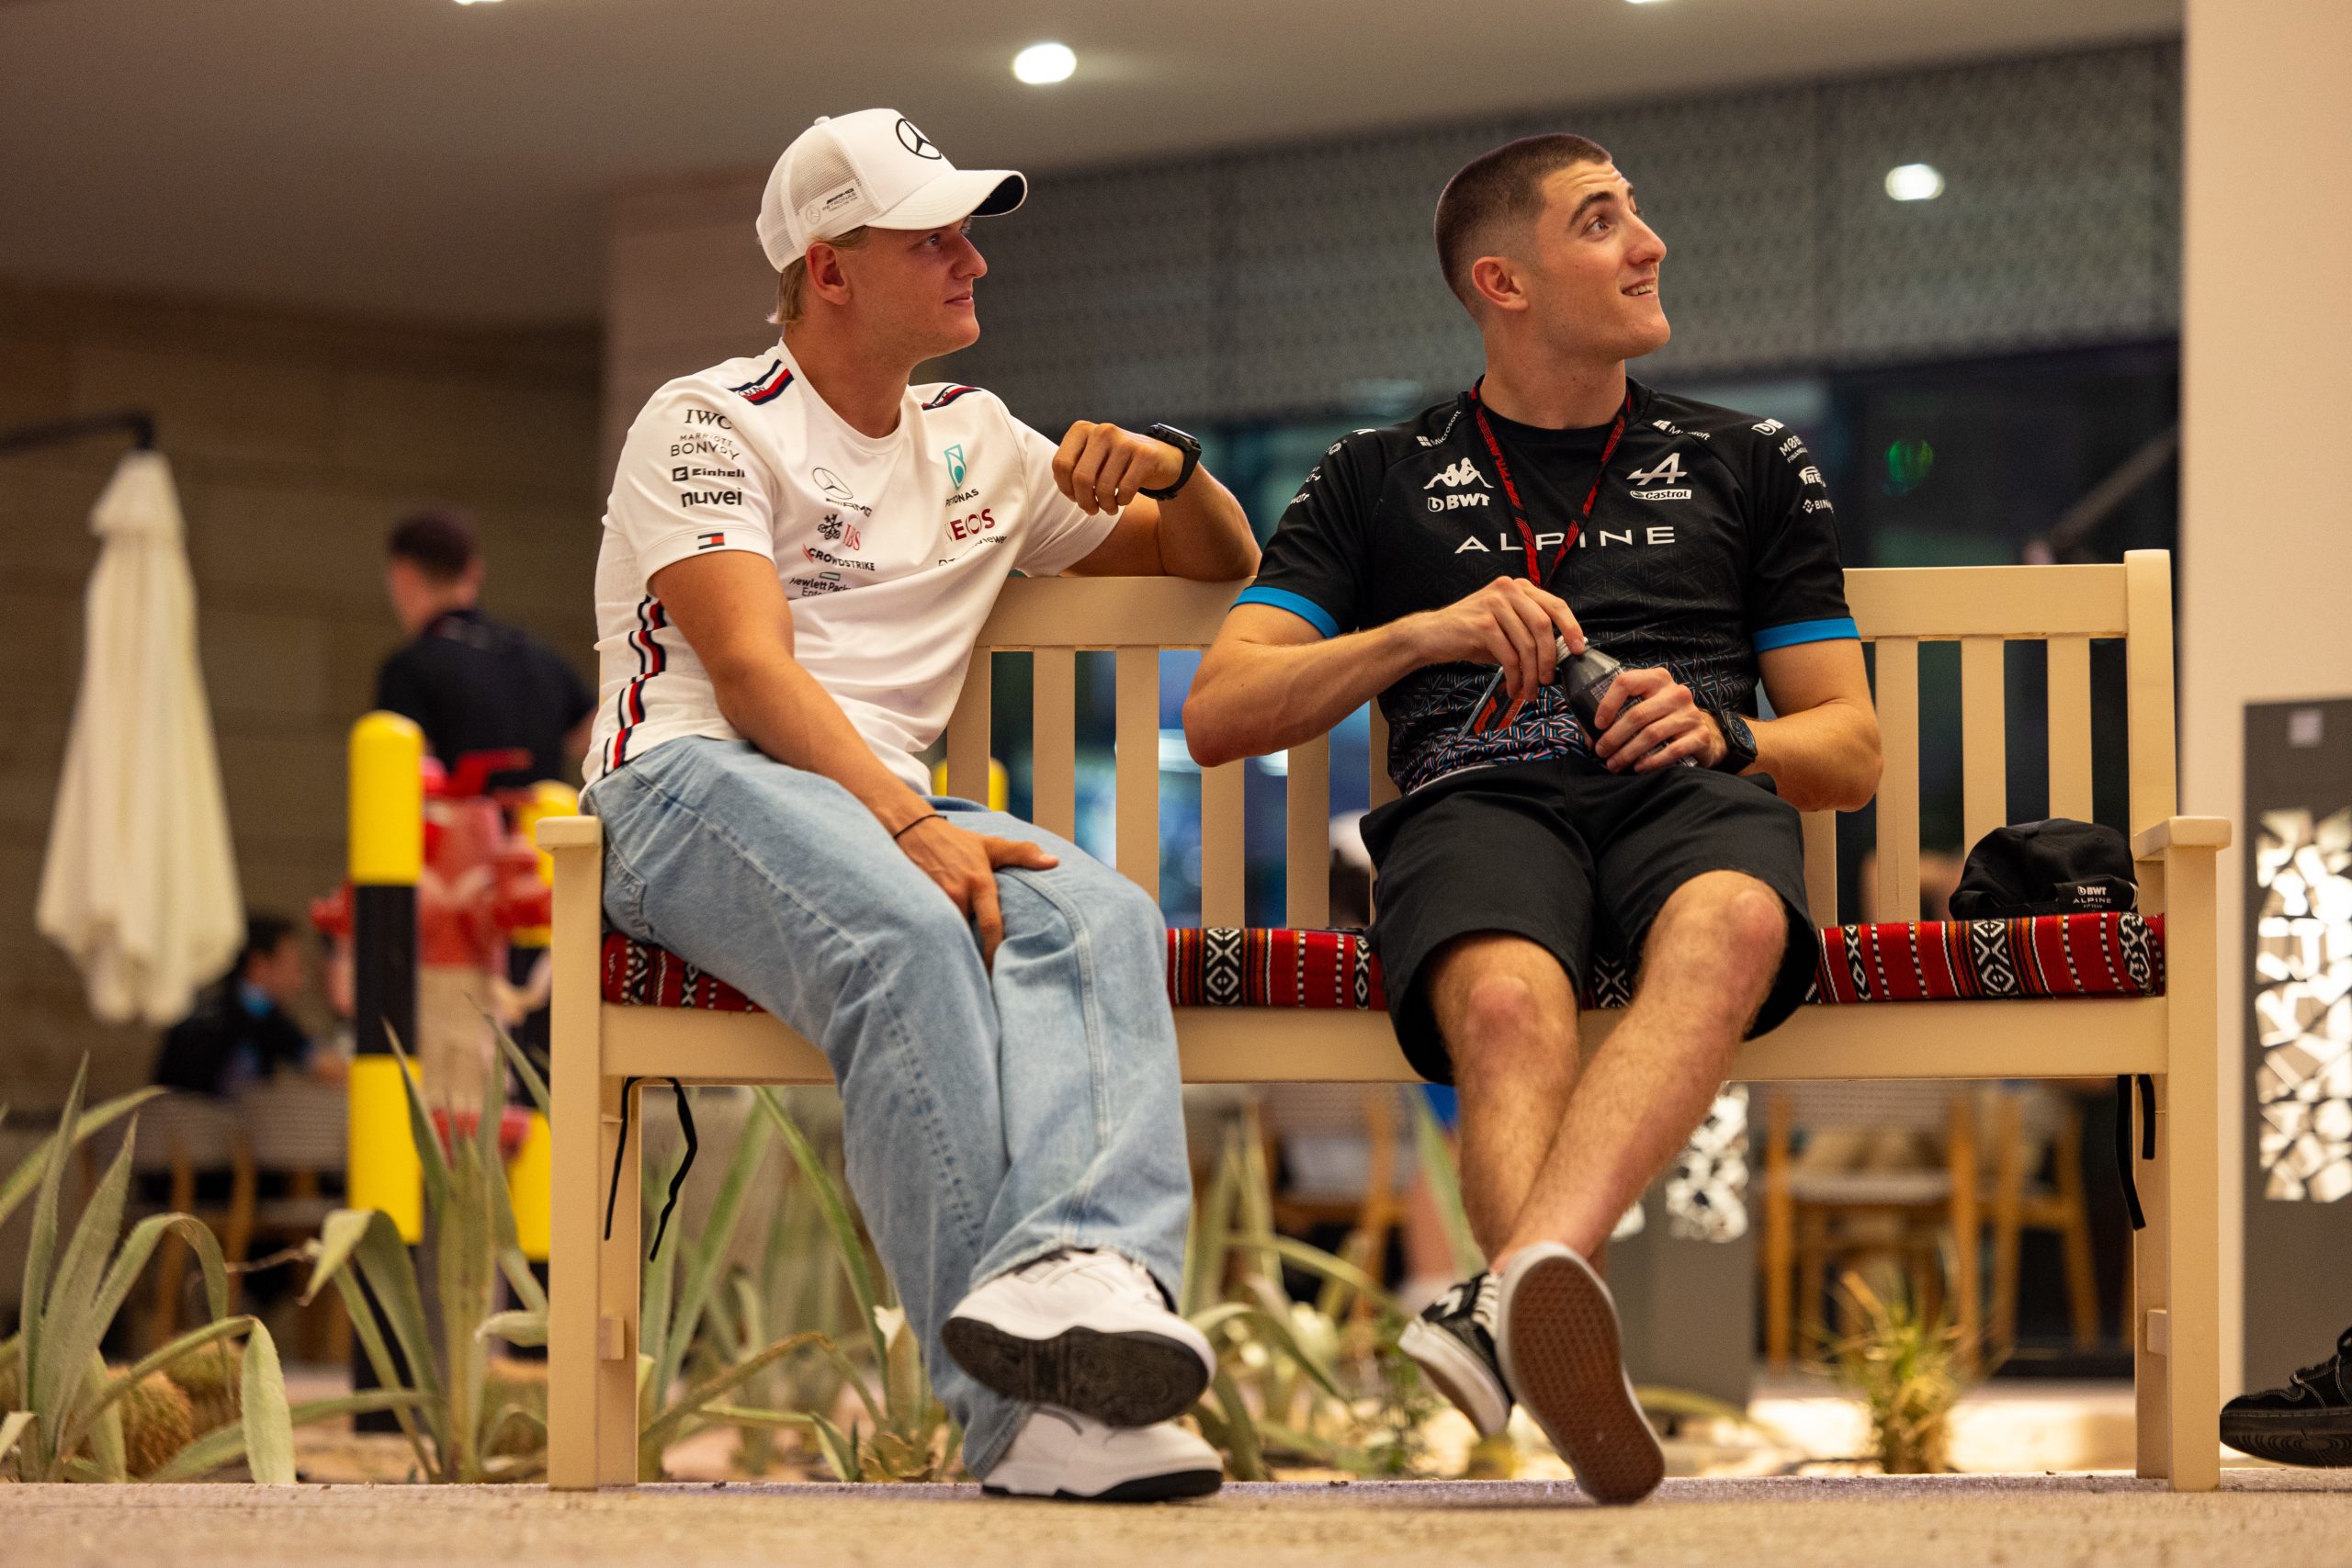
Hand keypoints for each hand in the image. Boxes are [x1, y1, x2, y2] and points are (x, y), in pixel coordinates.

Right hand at [892, 815, 1059, 968]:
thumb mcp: (991, 844)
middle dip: (974, 962)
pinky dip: (934, 944)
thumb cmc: (956, 841)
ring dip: (954, 954)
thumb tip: (1055, 862)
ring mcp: (933, 901)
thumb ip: (1023, 854)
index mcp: (979, 884)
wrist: (910, 828)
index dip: (996, 954)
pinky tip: (936, 960)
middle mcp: (957, 894)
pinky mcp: (915, 904)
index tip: (1000, 976)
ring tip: (959, 981)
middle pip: (968, 938)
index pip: (991, 926)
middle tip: (984, 987)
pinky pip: (927, 931)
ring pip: (947, 937)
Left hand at [1054, 421, 1182, 514]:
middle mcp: (1102, 431)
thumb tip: (1067, 489)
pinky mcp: (1145, 454)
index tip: (1075, 497)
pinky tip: (1123, 500)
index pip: (1060, 464)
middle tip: (1092, 510)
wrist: (1158, 457)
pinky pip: (1125, 489)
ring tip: (1109, 508)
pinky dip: (1122, 501)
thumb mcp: (1090, 460)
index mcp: (1082, 430)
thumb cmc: (1116, 464)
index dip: (1065, 488)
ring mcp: (1124, 441)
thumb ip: (1072, 470)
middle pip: (1081, 478)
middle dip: (1084, 502)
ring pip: (1103, 487)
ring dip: (1105, 506)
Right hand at [1405, 578, 1585, 724]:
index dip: (1571, 628)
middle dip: (1550, 658)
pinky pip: (1509, 656)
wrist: (1431, 635)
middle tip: (1548, 680)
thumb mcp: (1505, 624)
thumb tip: (1560, 654)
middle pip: (1544, 626)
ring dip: (1531, 674)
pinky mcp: (1482, 624)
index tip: (1579, 649)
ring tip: (1529, 691)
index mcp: (1518, 587)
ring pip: (1527, 644)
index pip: (1555, 605)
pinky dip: (1515, 677)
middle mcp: (1508, 590)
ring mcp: (1494, 605)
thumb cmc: (1470, 633)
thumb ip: (1529, 631)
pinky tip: (1513, 688)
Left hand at [1590, 667, 1726, 771]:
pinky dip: (1651, 761)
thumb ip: (1615, 714)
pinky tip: (1638, 768)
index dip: (1607, 704)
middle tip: (1601, 752)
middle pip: (1637, 714)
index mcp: (1657, 679)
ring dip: (1628, 753)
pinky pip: (1672, 750)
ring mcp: (1690, 713)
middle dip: (1613, 737)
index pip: (1626, 682)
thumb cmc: (1660, 720)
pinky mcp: (1700, 735)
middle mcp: (1676, 692)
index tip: (1597, 725)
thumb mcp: (1641, 707)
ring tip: (1614, 764)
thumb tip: (1589, 735)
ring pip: (1652, 734)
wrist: (1700, 734)